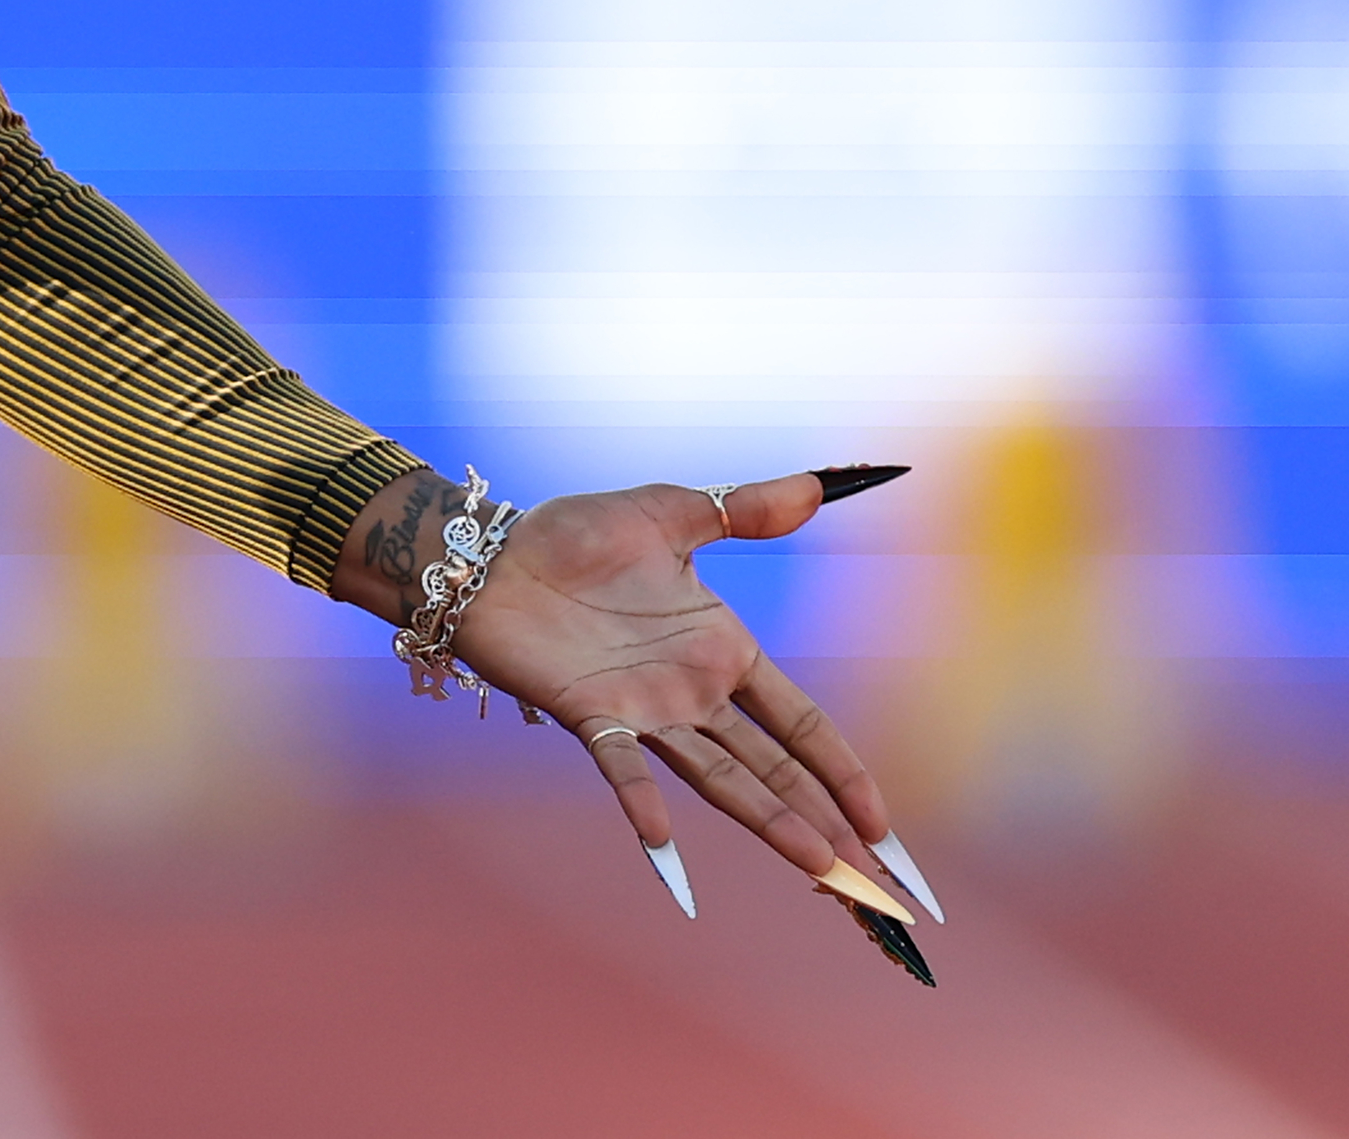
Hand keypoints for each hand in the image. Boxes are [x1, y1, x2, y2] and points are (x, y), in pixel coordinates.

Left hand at [453, 476, 919, 915]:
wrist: (487, 552)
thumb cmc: (575, 534)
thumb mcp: (671, 512)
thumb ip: (742, 509)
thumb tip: (815, 487)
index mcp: (722, 651)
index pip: (801, 723)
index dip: (843, 771)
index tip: (882, 826)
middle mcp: (692, 694)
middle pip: (774, 768)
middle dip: (824, 819)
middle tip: (873, 883)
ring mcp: (644, 711)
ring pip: (721, 779)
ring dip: (768, 821)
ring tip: (817, 867)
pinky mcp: (590, 715)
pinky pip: (622, 766)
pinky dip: (642, 805)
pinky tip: (665, 847)